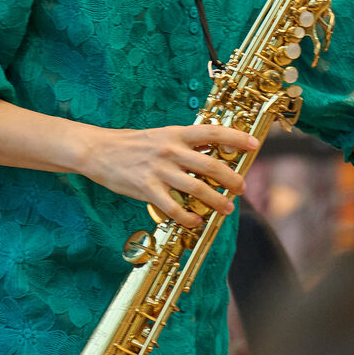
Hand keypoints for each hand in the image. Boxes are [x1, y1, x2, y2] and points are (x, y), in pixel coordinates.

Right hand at [82, 123, 260, 229]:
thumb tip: (212, 151)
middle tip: (241, 188)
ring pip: (197, 189)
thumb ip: (185, 143)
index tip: (254, 145)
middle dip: (232, 180)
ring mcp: (160, 171)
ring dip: (216, 201)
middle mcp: (171, 151)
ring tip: (226, 208)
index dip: (236, 138)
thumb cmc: (133, 144)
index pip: (213, 133)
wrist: (99, 150)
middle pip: (212, 166)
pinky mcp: (147, 189)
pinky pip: (174, 208)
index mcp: (177, 134)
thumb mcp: (162, 136)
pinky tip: (196, 221)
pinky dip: (188, 217)